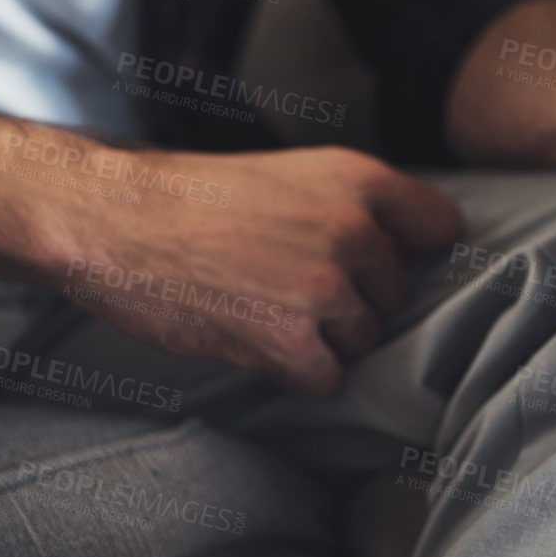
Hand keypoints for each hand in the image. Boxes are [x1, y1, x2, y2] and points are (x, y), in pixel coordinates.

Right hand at [22, 143, 461, 395]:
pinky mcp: (291, 342)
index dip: (412, 251)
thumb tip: (412, 248)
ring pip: (363, 342)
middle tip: (283, 283)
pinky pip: (328, 380)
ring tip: (262, 308)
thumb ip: (354, 206)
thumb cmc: (196, 201)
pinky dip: (296, 374)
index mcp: (359, 180)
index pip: (441, 226)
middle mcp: (354, 231)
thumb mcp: (293, 176)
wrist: (114, 219)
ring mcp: (325, 289)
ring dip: (322, 340)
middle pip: (394, 296)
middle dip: (351, 301)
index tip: (379, 261)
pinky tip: (255, 341)